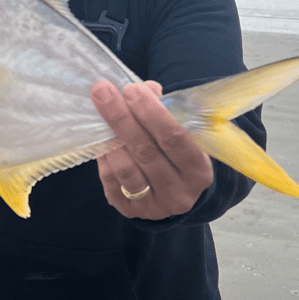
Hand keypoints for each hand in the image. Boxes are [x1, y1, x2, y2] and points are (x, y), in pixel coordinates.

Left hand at [91, 81, 212, 219]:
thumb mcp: (181, 131)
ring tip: (99, 114)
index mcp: (199, 171)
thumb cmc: (176, 151)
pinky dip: (103, 158)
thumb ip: (165, 109)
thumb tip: (145, 88)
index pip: (175, 138)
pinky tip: (100, 139)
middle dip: (121, 117)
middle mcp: (179, 193)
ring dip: (110, 138)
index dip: (151, 112)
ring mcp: (154, 207)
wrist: (174, 190)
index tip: (131, 89)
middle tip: (103, 91)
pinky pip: (111, 182)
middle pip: (146, 152)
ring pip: (126, 169)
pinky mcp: (130, 212)